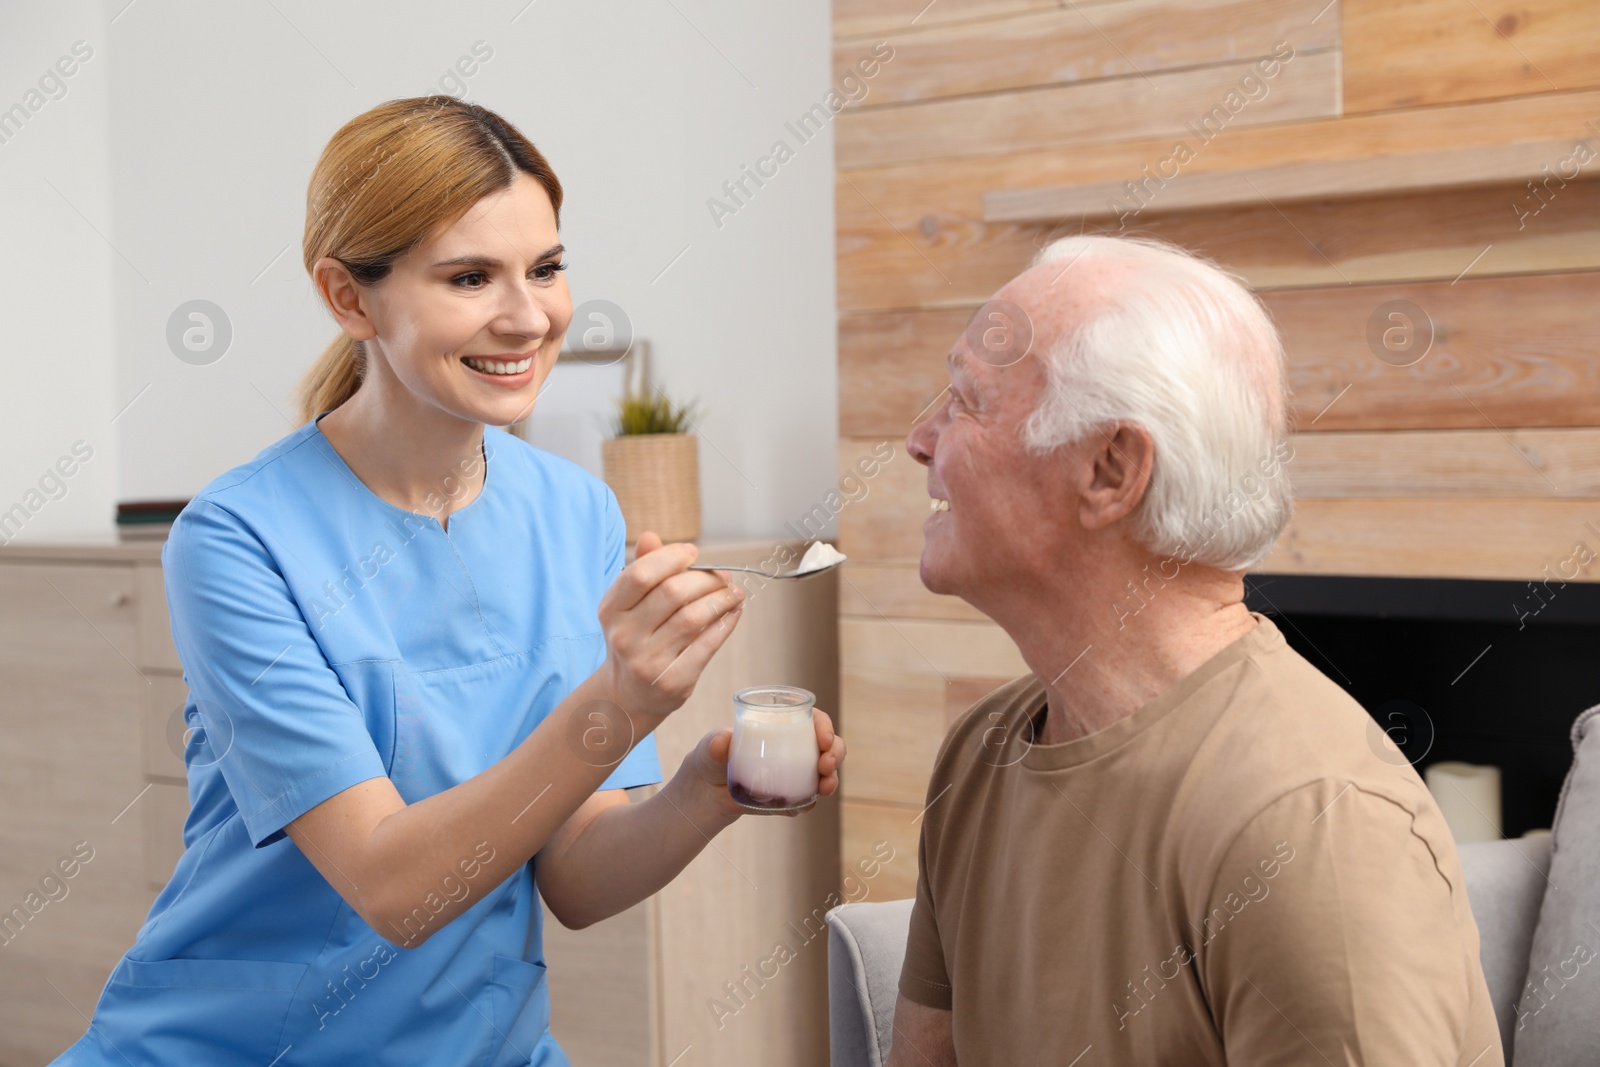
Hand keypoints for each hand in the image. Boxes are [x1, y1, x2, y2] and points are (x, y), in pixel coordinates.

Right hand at [595, 531, 744, 722]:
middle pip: (673, 593)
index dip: (671, 558)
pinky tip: (734, 612)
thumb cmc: (634, 641)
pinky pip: (708, 644)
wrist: (627, 696)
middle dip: (705, 579)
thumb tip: (651, 536)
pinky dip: (726, 623)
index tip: (693, 553)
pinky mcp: (673, 681)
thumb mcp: (627, 607)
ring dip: (721, 599)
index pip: (641, 574)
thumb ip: (640, 570)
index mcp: (611, 611)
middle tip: (722, 576)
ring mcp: (648, 661)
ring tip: (733, 592)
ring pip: (694, 617)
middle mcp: (625, 636)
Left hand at [686, 708, 847, 819]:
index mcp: (782, 726)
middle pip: (829, 746)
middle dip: (835, 754)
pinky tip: (801, 807)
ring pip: (826, 774)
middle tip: (825, 765)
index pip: (813, 720)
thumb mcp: (711, 746)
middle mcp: (796, 749)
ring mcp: (796, 774)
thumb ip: (715, 742)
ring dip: (831, 780)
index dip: (824, 726)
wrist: (707, 791)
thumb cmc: (712, 756)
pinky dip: (807, 804)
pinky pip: (806, 801)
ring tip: (823, 788)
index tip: (823, 738)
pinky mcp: (790, 797)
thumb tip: (722, 741)